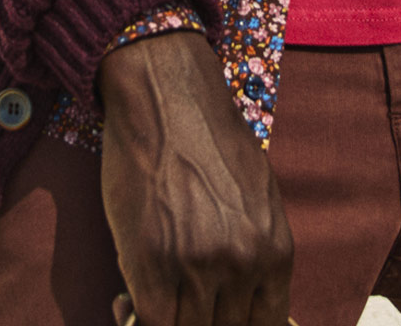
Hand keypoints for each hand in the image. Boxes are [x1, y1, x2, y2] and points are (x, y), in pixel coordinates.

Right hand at [98, 30, 293, 325]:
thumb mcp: (258, 197)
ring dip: (165, 322)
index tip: (213, 316)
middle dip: (199, 322)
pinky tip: (124, 300)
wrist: (165, 97)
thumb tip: (255, 304)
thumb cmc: (208, 141)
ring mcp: (197, 268)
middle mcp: (243, 264)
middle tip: (177, 303)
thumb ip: (259, 253)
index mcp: (275, 251)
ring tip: (150, 299)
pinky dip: (133, 322)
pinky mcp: (152, 267)